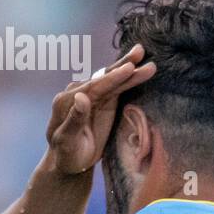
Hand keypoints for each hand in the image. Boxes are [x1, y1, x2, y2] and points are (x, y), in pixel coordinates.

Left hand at [45, 44, 156, 175]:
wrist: (70, 161)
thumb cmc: (66, 155)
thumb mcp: (67, 141)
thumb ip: (74, 120)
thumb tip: (80, 97)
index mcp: (65, 101)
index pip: (92, 87)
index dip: (111, 78)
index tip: (129, 68)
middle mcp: (77, 93)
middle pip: (103, 78)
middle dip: (122, 66)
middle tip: (140, 53)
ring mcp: (91, 95)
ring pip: (112, 80)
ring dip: (129, 69)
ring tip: (147, 62)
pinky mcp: (102, 99)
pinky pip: (117, 87)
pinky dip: (129, 79)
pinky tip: (141, 69)